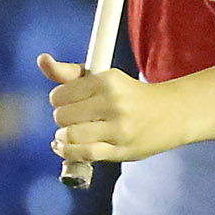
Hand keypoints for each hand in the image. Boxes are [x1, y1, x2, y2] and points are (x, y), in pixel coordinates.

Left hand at [39, 54, 183, 166]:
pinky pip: (84, 154)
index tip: (69, 102)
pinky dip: (68, 153)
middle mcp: (113, 103)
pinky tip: (66, 148)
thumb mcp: (103, 77)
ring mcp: (118, 129)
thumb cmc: (130, 95)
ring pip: (70, 136)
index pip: (60, 94)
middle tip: (73, 118)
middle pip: (62, 116)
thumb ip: (69, 72)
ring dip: (63, 137)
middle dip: (62, 119)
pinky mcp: (121, 150)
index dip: (59, 100)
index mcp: (107, 81)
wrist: (172, 113)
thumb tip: (42, 60)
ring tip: (70, 134)